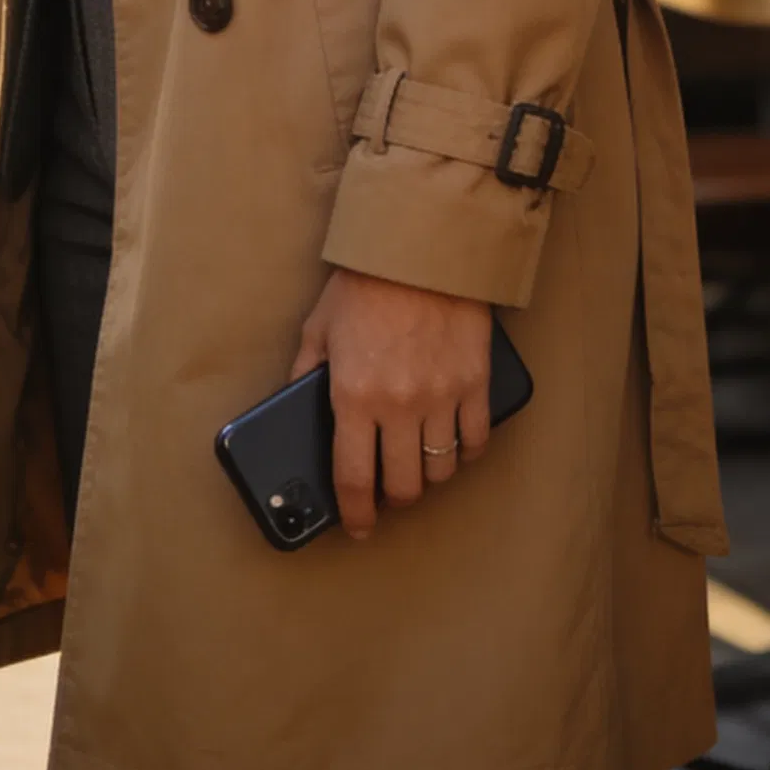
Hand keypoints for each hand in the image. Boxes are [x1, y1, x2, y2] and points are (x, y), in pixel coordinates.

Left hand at [290, 268, 491, 540]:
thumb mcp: (320, 326)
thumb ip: (305, 371)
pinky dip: (465, 452)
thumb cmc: (365, 282)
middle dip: (393, 499)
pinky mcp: (475, 382)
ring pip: (441, 469)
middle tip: (388, 491)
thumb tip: (294, 404)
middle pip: (403, 486)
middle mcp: (399, 405)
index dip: (356, 513)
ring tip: (418, 464)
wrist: (422, 243)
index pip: (354, 479)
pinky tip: (454, 446)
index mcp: (353, 396)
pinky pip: (475, 440)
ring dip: (428, 477)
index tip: (358, 525)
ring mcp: (442, 397)